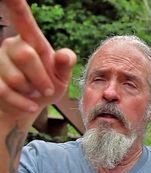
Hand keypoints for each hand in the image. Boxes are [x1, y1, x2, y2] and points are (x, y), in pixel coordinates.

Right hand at [0, 0, 75, 119]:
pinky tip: (30, 105)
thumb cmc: (47, 87)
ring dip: (31, 92)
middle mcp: (11, 45)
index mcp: (31, 41)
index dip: (16, 6)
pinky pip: (5, 91)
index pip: (23, 19)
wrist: (30, 107)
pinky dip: (22, 103)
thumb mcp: (61, 77)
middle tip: (47, 89)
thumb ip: (65, 65)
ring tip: (34, 95)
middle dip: (41, 78)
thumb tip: (65, 54)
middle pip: (26, 55)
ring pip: (15, 77)